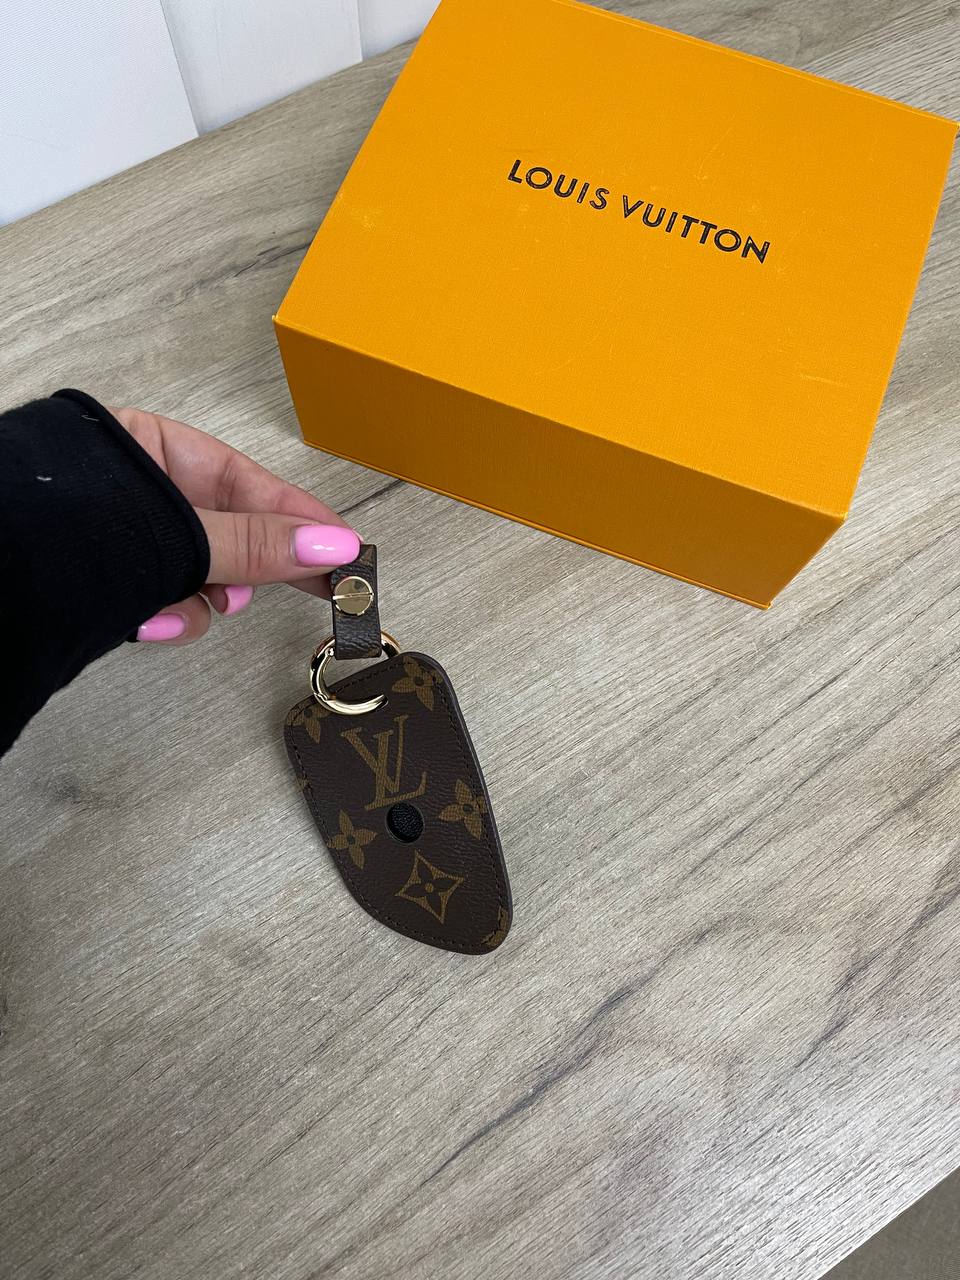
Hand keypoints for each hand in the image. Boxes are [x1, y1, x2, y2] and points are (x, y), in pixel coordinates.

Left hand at [112, 407, 359, 644]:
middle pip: (228, 531)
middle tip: (319, 591)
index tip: (347, 547)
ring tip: (204, 609)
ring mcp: (128, 541)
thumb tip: (331, 547)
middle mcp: (143, 491)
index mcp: (152, 447)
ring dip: (205, 601)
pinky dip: (168, 618)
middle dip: (254, 566)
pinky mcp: (114, 586)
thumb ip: (251, 543)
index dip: (300, 515)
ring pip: (200, 575)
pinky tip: (150, 624)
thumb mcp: (176, 534)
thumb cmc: (57, 534)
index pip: (246, 480)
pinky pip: (165, 601)